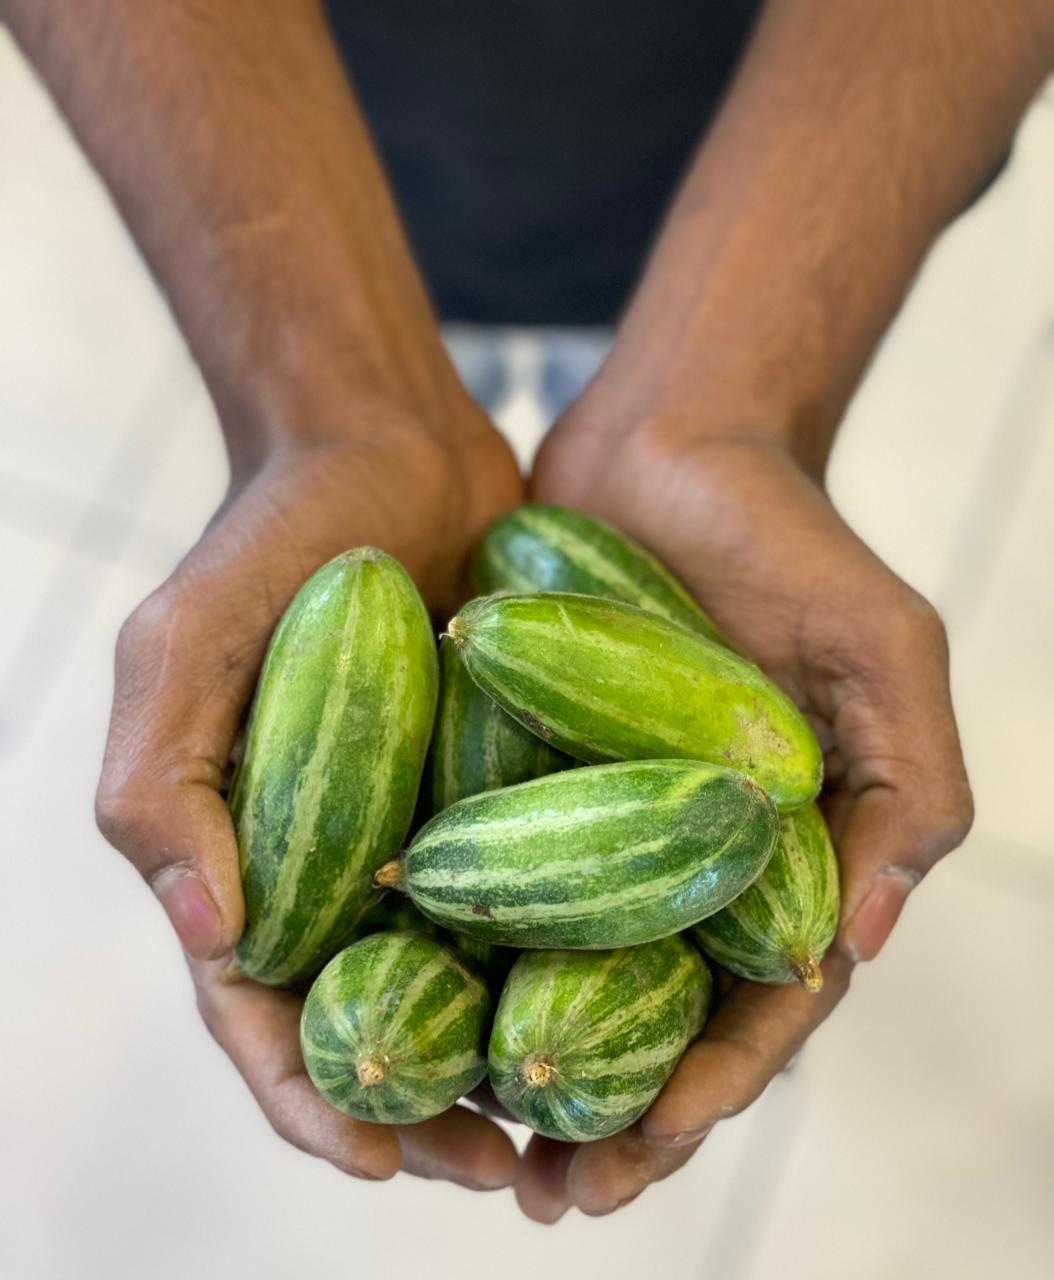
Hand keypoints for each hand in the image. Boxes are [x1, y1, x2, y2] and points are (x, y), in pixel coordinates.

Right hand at [95, 409, 522, 1189]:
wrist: (387, 448)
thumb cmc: (268, 544)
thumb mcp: (180, 648)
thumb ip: (159, 786)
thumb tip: (209, 938)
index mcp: (253, 862)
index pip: (268, 1017)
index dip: (315, 1100)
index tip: (380, 1160)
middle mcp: (349, 865)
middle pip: (387, 1024)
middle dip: (436, 1112)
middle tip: (509, 1173)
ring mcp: (439, 830)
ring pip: (479, 978)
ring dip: (522, 1060)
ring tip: (587, 1126)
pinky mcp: (519, 784)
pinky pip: (556, 883)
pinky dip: (589, 948)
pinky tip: (652, 996)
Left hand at [521, 413, 972, 1219]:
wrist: (673, 443)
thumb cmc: (791, 540)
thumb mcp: (885, 651)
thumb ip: (912, 789)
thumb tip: (859, 942)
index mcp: (785, 857)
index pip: (756, 1007)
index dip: (707, 1092)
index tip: (637, 1156)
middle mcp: (690, 856)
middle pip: (654, 1016)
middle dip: (610, 1116)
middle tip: (547, 1195)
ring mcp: (606, 818)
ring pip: (567, 969)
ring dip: (529, 1062)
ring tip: (474, 1145)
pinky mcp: (530, 770)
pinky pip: (500, 871)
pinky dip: (466, 944)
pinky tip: (412, 1003)